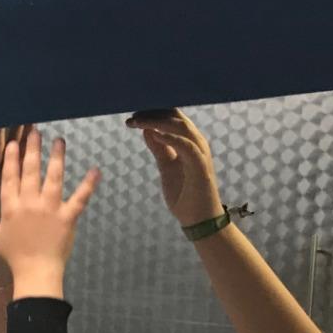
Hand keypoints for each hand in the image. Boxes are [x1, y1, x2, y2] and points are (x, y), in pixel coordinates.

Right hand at [0, 127, 98, 298]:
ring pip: (54, 178)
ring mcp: (50, 210)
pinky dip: (88, 184)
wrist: (36, 274)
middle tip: (35, 131)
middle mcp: (29, 204)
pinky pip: (79, 198)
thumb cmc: (14, 257)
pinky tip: (95, 170)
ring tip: (60, 141)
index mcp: (11, 208)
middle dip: (33, 149)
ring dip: (57, 157)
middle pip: (31, 171)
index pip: (10, 177)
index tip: (14, 143)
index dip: (12, 159)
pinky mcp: (68, 218)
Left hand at [126, 110, 224, 227]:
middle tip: (132, 116)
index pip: (173, 118)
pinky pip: (188, 147)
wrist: (198, 219)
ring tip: (139, 121)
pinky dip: (172, 139)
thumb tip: (147, 130)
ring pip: (181, 128)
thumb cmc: (185, 193)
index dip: (154, 113)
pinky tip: (156, 134)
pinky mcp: (200, 167)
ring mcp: (200, 154)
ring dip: (158, 122)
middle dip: (153, 114)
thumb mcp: (167, 167)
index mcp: (189, 142)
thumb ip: (159, 149)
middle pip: (176, 118)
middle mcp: (197, 144)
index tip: (133, 115)